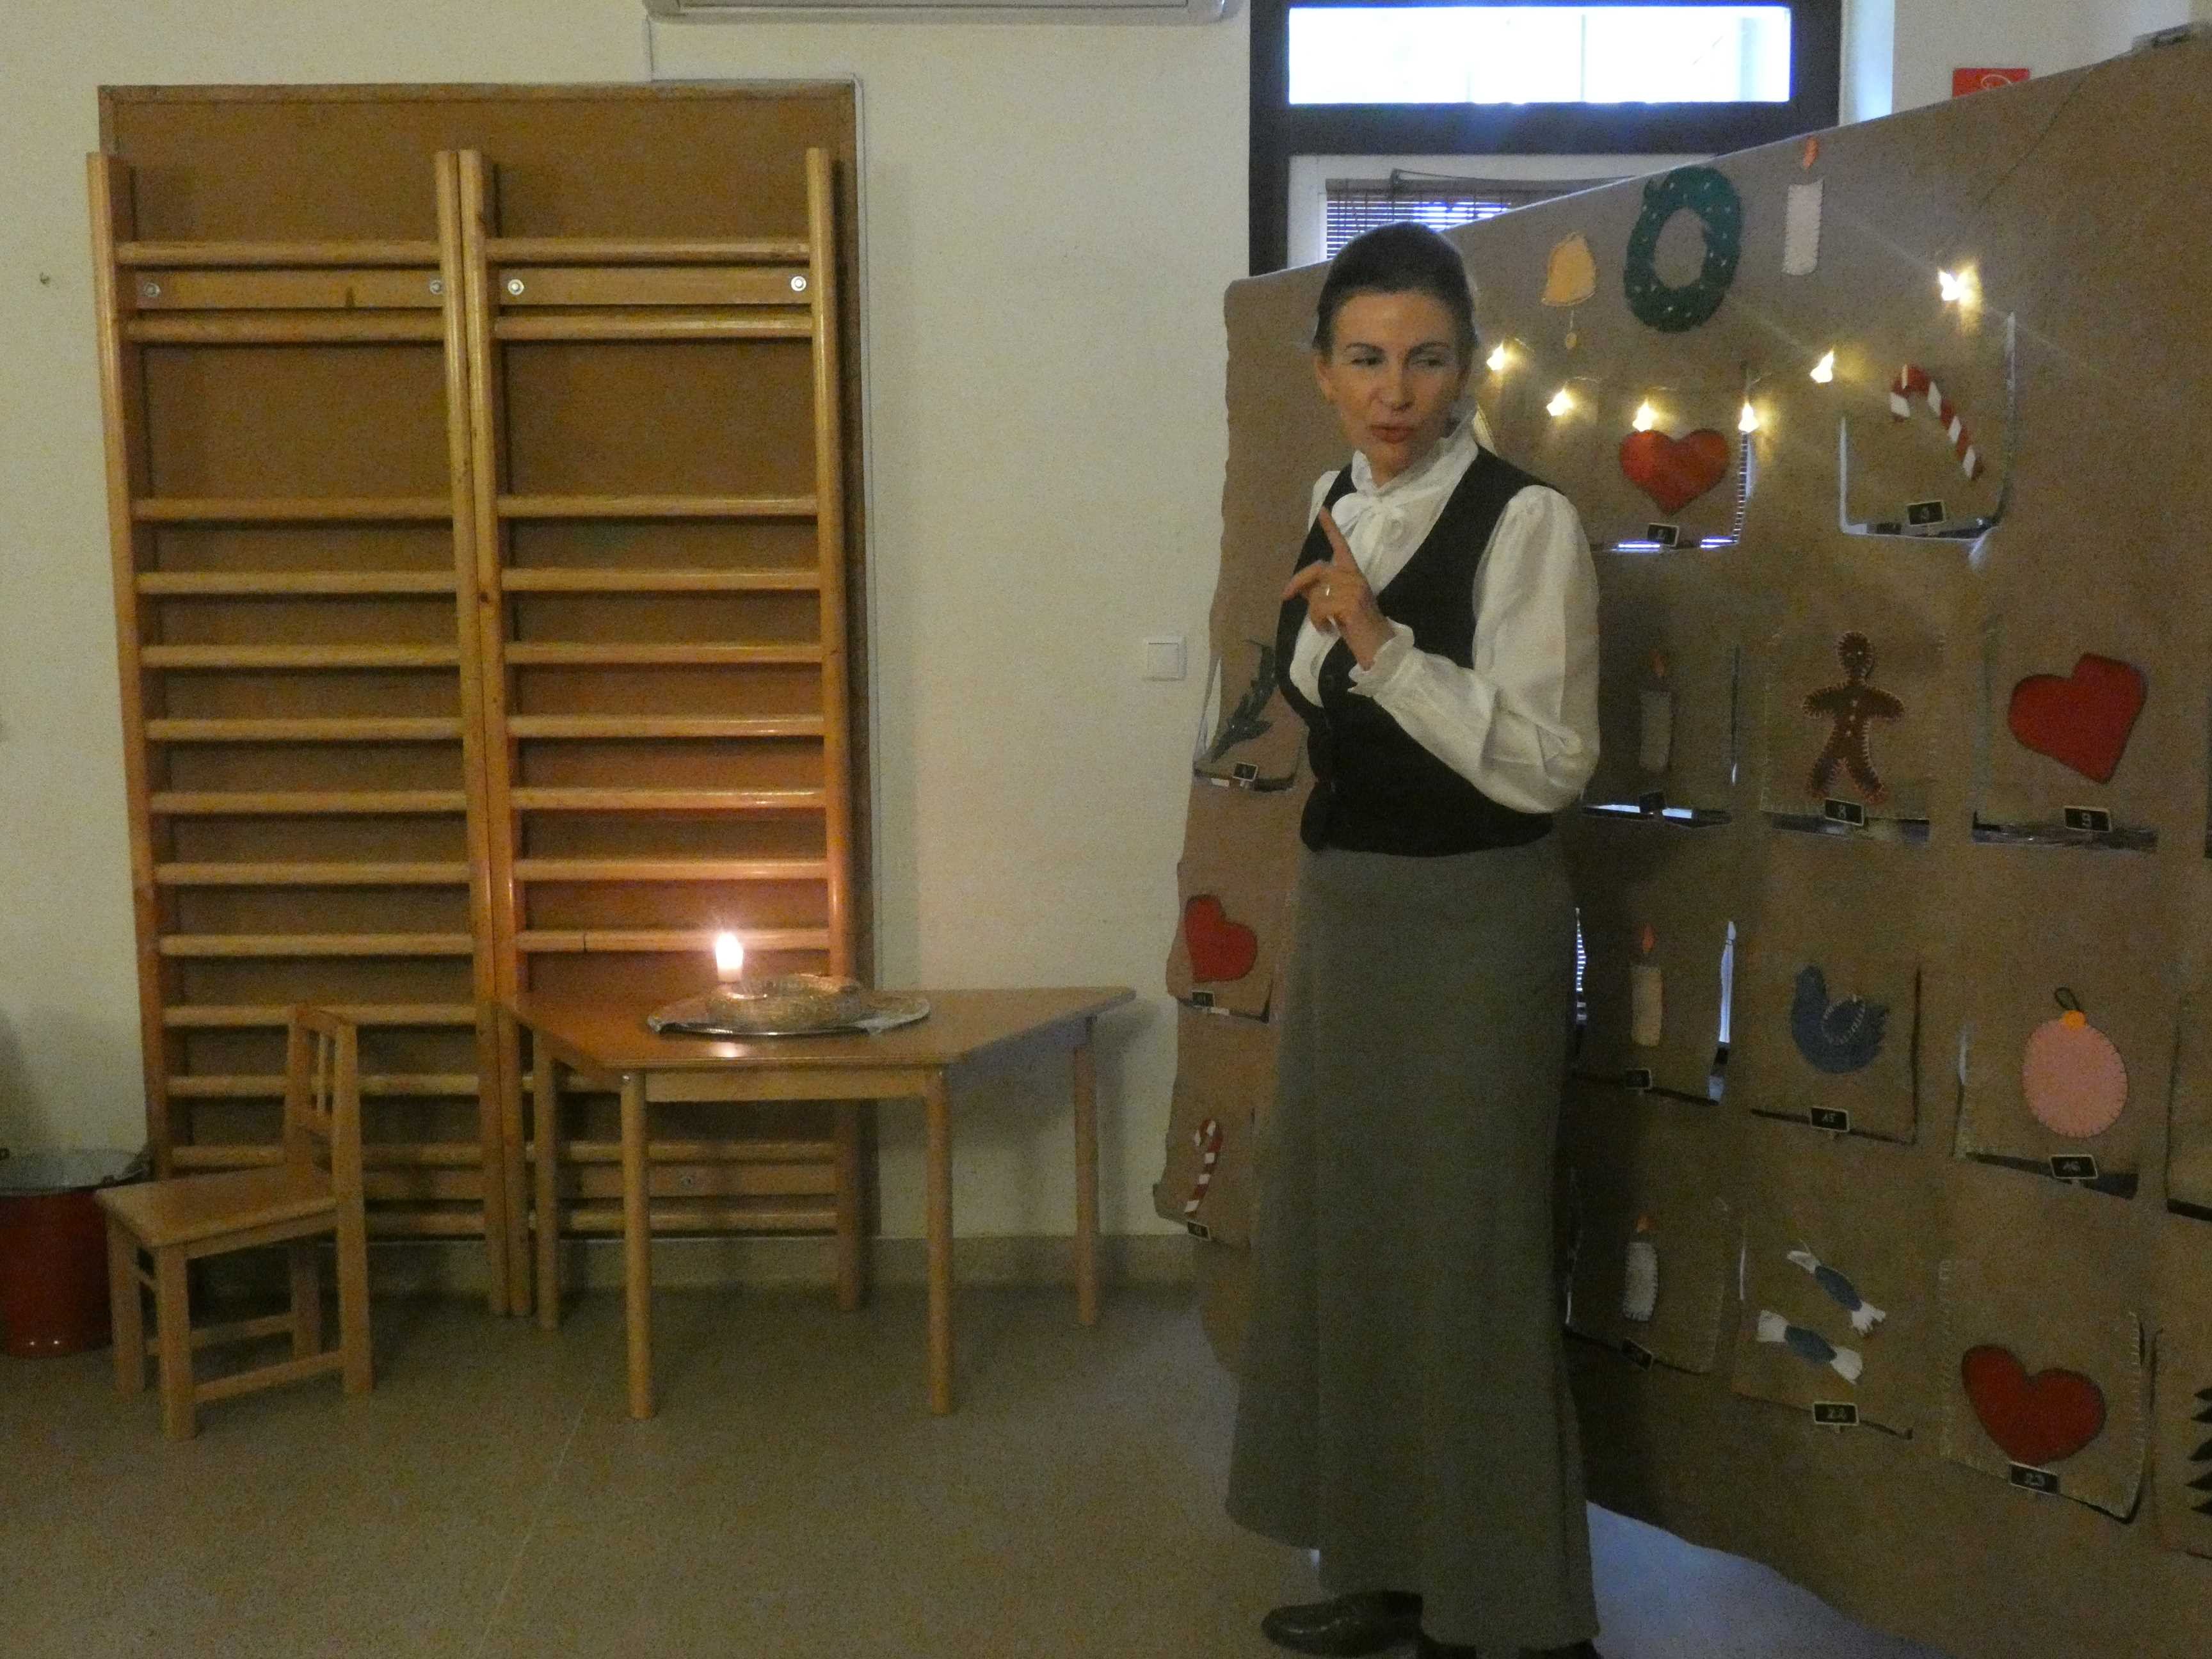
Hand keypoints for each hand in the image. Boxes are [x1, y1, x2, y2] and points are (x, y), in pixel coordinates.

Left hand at [1282, 506, 1392, 669]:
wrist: (1380, 649)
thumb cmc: (1360, 629)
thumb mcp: (1338, 606)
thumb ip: (1321, 592)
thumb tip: (1301, 586)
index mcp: (1354, 574)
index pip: (1341, 546)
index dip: (1331, 528)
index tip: (1322, 510)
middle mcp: (1355, 577)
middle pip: (1317, 570)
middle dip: (1298, 582)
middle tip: (1285, 595)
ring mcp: (1353, 589)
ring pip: (1317, 594)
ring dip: (1315, 614)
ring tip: (1326, 626)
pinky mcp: (1350, 603)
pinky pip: (1320, 608)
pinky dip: (1319, 622)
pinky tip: (1330, 631)